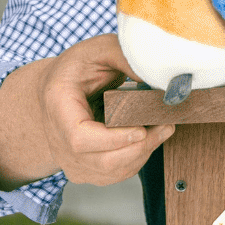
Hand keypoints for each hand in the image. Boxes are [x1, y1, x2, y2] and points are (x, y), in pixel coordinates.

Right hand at [0, 34, 174, 187]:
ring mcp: (70, 160)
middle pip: (101, 161)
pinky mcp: (85, 170)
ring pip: (112, 172)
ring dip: (143, 153)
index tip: (141, 129)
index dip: (113, 139)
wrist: (58, 89)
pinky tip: (148, 139)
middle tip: (166, 126)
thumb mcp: (99, 49)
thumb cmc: (77, 69)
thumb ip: (125, 57)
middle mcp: (58, 142)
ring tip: (162, 129)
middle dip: (140, 147)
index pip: (80, 138)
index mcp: (58, 108)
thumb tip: (158, 77)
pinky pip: (115, 174)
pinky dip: (137, 159)